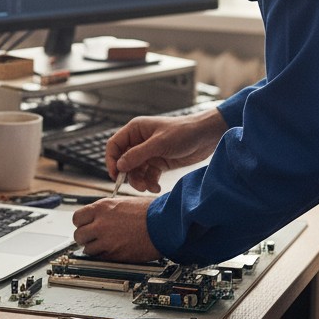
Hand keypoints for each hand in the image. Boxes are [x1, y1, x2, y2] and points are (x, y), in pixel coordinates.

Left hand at [71, 196, 159, 262]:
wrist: (165, 225)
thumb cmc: (150, 212)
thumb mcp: (123, 202)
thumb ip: (106, 210)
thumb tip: (96, 216)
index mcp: (102, 208)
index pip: (77, 218)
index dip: (81, 223)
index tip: (85, 225)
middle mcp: (101, 224)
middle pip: (79, 235)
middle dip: (85, 237)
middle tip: (93, 237)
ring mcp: (107, 241)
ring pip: (88, 249)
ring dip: (94, 248)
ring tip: (106, 244)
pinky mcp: (115, 255)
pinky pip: (100, 258)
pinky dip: (104, 256)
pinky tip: (114, 250)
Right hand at [106, 108, 226, 191]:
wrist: (206, 137)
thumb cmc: (184, 132)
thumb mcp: (159, 144)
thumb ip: (138, 155)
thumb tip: (119, 165)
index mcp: (135, 130)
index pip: (114, 145)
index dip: (111, 160)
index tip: (116, 175)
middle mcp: (139, 141)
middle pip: (124, 161)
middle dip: (129, 175)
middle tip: (137, 186)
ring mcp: (149, 153)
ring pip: (135, 171)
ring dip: (140, 181)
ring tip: (148, 188)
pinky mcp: (159, 163)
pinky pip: (148, 176)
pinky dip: (150, 183)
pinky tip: (156, 187)